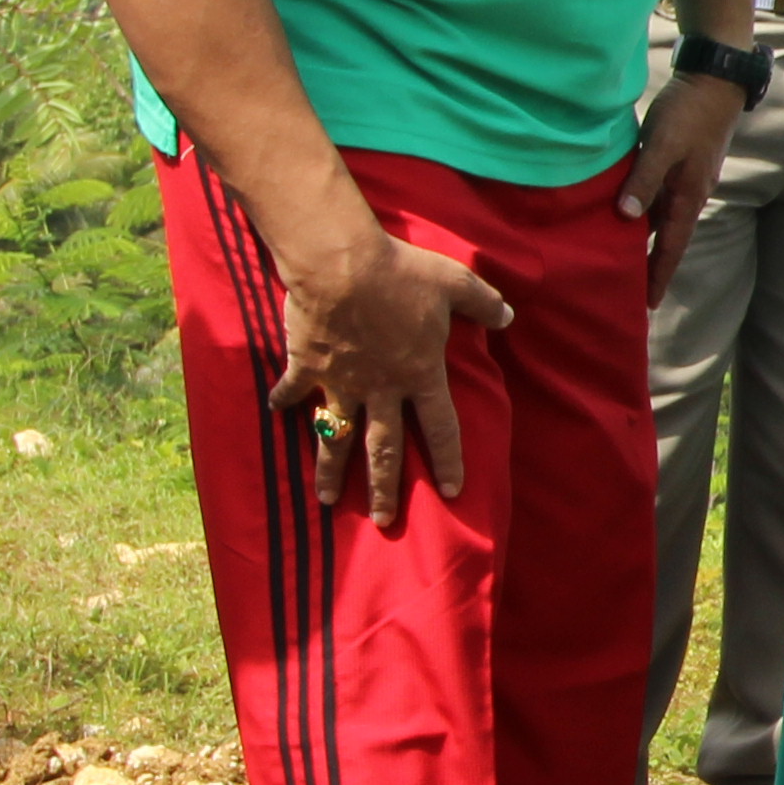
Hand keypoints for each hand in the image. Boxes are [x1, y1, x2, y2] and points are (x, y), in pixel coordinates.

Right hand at [273, 223, 516, 532]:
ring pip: (337, 438)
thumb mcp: (455, 282)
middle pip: (385, 450)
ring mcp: (340, 381)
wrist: (339, 263)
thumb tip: (507, 315)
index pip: (442, 429)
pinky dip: (283, 402)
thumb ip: (483, 302)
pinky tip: (276, 414)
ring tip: (326, 501)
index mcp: (420, 374)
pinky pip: (293, 391)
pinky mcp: (306, 366)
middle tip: (384, 521)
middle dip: (384, 489)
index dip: (449, 461)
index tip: (453, 492)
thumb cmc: (400, 272)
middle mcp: (381, 389)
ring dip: (331, 471)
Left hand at [615, 71, 749, 306]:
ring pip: (663, 219)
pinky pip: (660, 199)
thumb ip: (644, 180)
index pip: (671, 247)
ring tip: (624, 259)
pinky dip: (645, 213)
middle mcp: (690, 195)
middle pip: (668, 239)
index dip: (658, 275)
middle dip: (651, 266)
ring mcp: (687, 180)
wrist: (715, 80)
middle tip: (630, 290)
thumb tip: (625, 217)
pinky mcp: (681, 165)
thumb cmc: (688, 112)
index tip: (648, 305)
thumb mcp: (662, 145)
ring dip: (647, 240)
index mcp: (688, 196)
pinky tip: (628, 214)